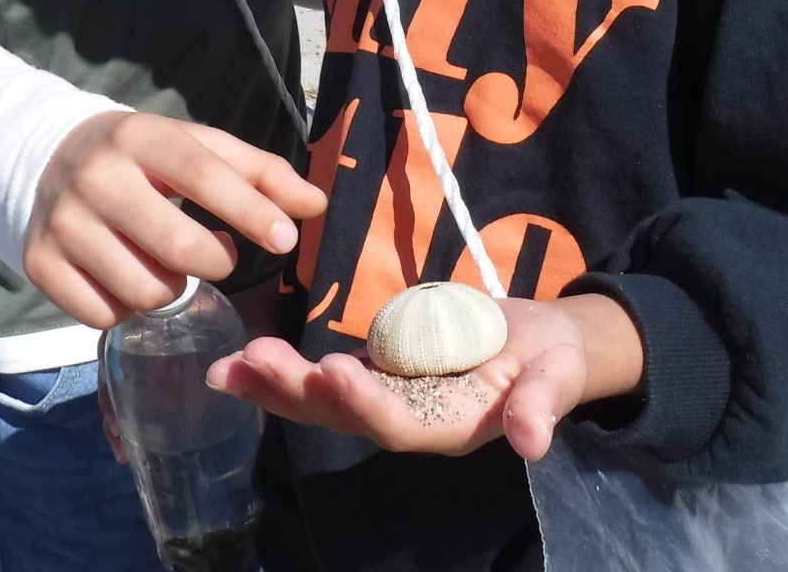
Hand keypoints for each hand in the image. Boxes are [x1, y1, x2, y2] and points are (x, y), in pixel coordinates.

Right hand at [22, 111, 324, 327]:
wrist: (48, 157)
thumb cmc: (144, 158)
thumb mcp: (196, 148)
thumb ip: (259, 172)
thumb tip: (316, 205)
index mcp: (139, 137)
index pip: (202, 175)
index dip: (249, 210)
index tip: (286, 238)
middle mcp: (95, 179)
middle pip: (178, 249)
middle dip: (216, 262)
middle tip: (220, 254)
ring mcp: (63, 225)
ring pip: (145, 292)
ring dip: (173, 289)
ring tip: (167, 261)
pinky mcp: (39, 265)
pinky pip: (105, 316)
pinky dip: (129, 307)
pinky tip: (127, 276)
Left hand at [206, 294, 642, 461]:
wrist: (545, 346)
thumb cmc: (555, 361)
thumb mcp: (559, 377)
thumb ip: (542, 405)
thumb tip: (533, 442)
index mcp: (450, 428)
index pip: (398, 423)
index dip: (365, 401)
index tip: (333, 369)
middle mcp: (410, 422)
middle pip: (345, 416)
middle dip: (298, 391)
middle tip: (255, 359)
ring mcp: (389, 398)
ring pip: (323, 401)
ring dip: (275, 385)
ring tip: (228, 366)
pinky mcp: (378, 372)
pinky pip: (323, 378)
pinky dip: (282, 371)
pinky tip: (241, 360)